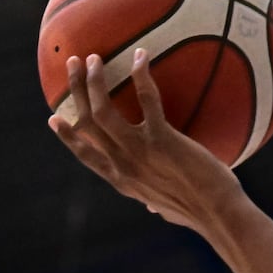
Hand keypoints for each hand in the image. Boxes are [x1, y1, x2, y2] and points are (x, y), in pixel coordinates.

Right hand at [47, 51, 241, 230]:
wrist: (218, 216)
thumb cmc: (200, 213)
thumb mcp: (166, 209)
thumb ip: (153, 201)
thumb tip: (153, 208)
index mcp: (122, 181)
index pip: (85, 155)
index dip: (67, 135)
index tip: (54, 118)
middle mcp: (123, 165)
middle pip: (87, 122)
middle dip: (76, 91)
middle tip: (73, 65)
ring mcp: (139, 152)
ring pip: (103, 110)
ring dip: (94, 80)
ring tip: (94, 58)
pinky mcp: (163, 140)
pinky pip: (147, 100)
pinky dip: (140, 76)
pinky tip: (141, 57)